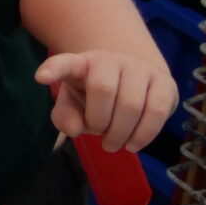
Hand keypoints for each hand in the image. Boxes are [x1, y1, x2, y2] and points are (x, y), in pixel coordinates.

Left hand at [35, 51, 175, 152]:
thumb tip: (75, 130)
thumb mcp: (73, 103)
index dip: (54, 69)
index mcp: (81, 63)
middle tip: (99, 135)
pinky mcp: (165, 82)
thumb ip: (65, 117)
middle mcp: (110, 60)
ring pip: (132, 103)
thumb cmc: (95, 94)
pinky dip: (144, 134)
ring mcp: (140, 68)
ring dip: (121, 133)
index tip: (41, 78)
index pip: (65, 62)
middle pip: (103, 89)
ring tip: (114, 144)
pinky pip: (157, 111)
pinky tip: (133, 144)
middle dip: (99, 122)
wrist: (134, 78)